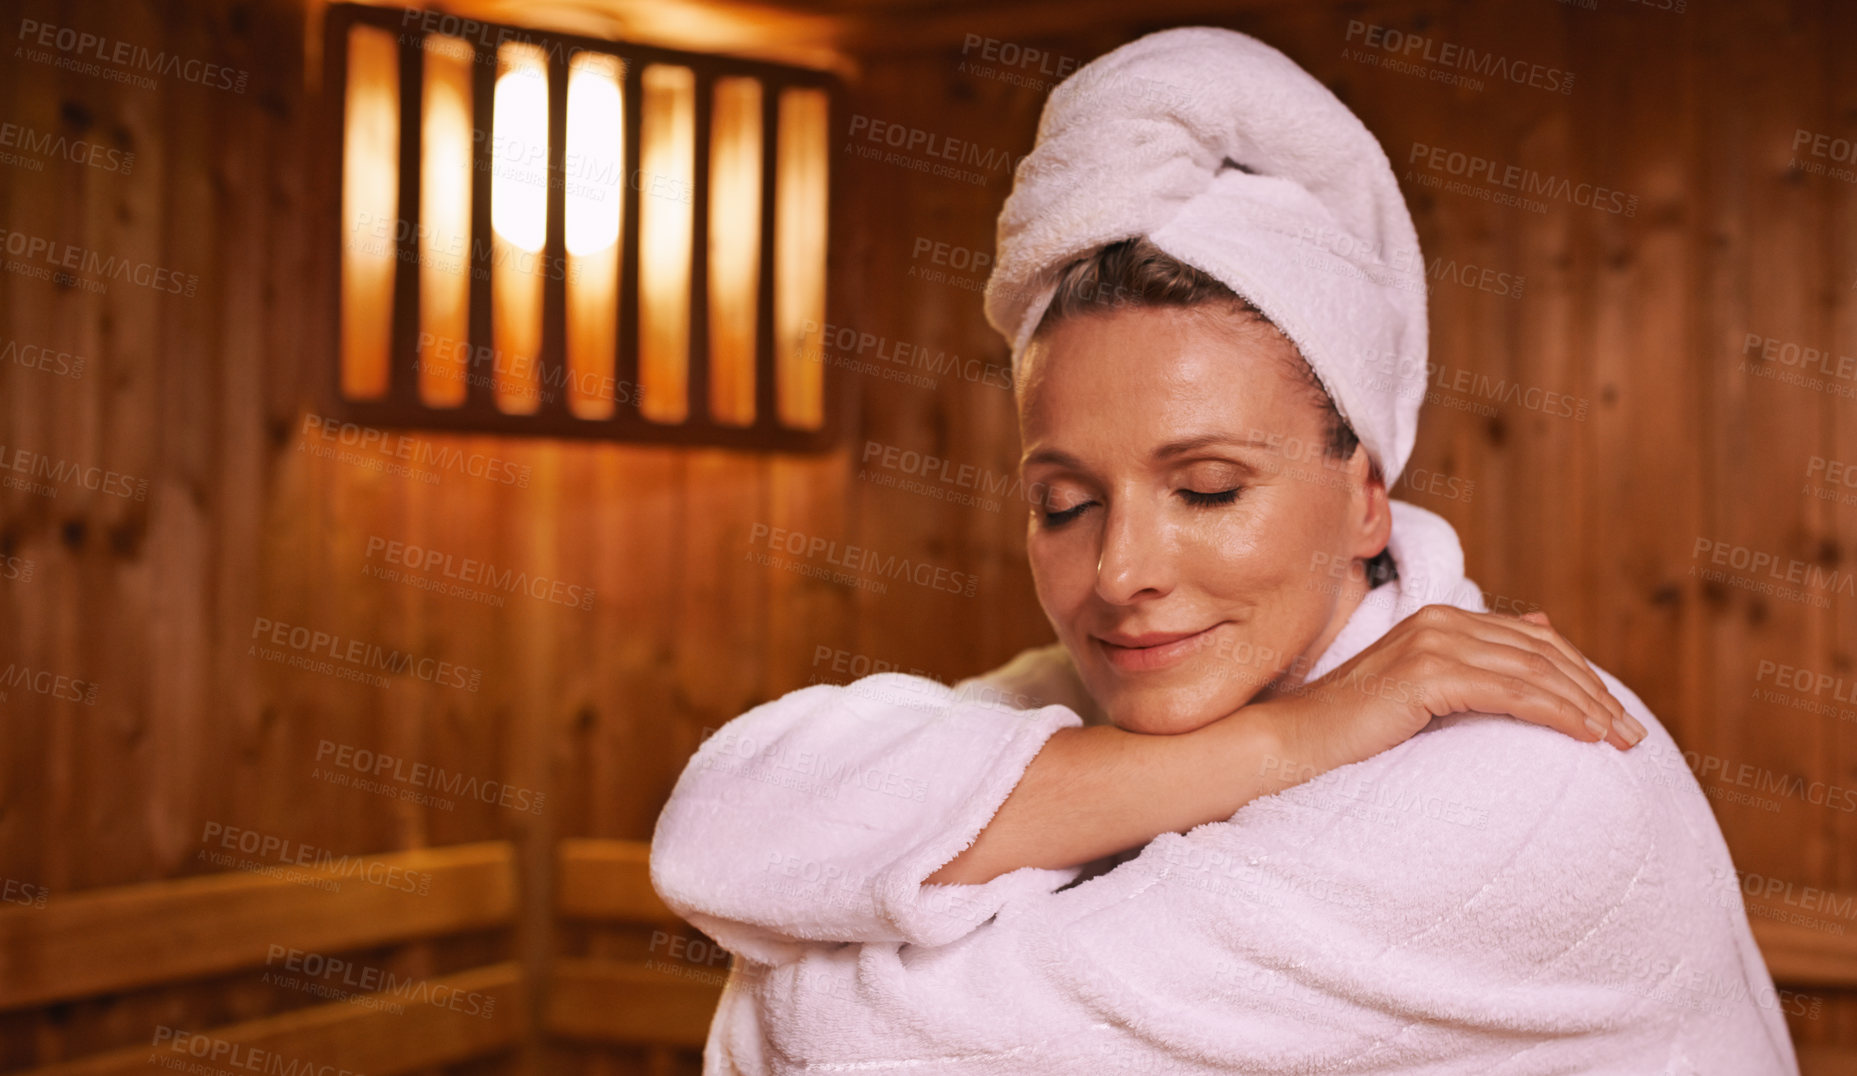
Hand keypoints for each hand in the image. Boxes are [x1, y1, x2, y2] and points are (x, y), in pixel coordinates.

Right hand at [1260, 605, 1646, 781]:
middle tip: (1633, 736)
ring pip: (1535, 672)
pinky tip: (1584, 734)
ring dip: (1587, 706)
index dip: (1582, 675)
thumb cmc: (1353, 729)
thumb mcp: (1421, 692)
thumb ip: (1472, 666)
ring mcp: (1434, 643)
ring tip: (1620, 741)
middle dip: (1596, 693)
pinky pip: (1511, 692)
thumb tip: (1535, 630)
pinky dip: (1556, 712)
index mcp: (1443, 620)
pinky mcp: (1428, 675)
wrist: (1295, 741)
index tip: (1616, 717)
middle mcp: (1442, 622)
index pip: (1535, 641)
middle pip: (1544, 654)